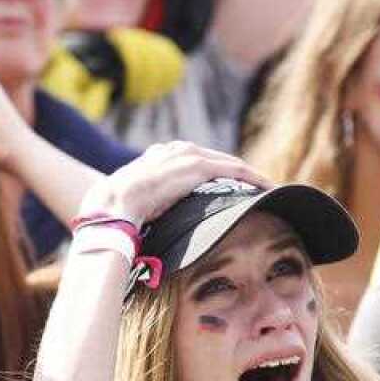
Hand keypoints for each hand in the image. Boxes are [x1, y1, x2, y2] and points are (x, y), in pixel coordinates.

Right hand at [77, 141, 271, 226]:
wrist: (113, 204)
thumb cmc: (116, 212)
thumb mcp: (133, 205)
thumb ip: (145, 206)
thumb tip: (147, 230)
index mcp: (157, 157)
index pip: (193, 162)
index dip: (213, 175)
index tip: (225, 189)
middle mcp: (174, 150)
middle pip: (214, 160)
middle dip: (235, 174)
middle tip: (254, 189)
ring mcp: (186, 155)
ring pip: (227, 164)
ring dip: (248, 177)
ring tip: (264, 188)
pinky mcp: (198, 165)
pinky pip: (235, 170)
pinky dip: (253, 179)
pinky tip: (266, 187)